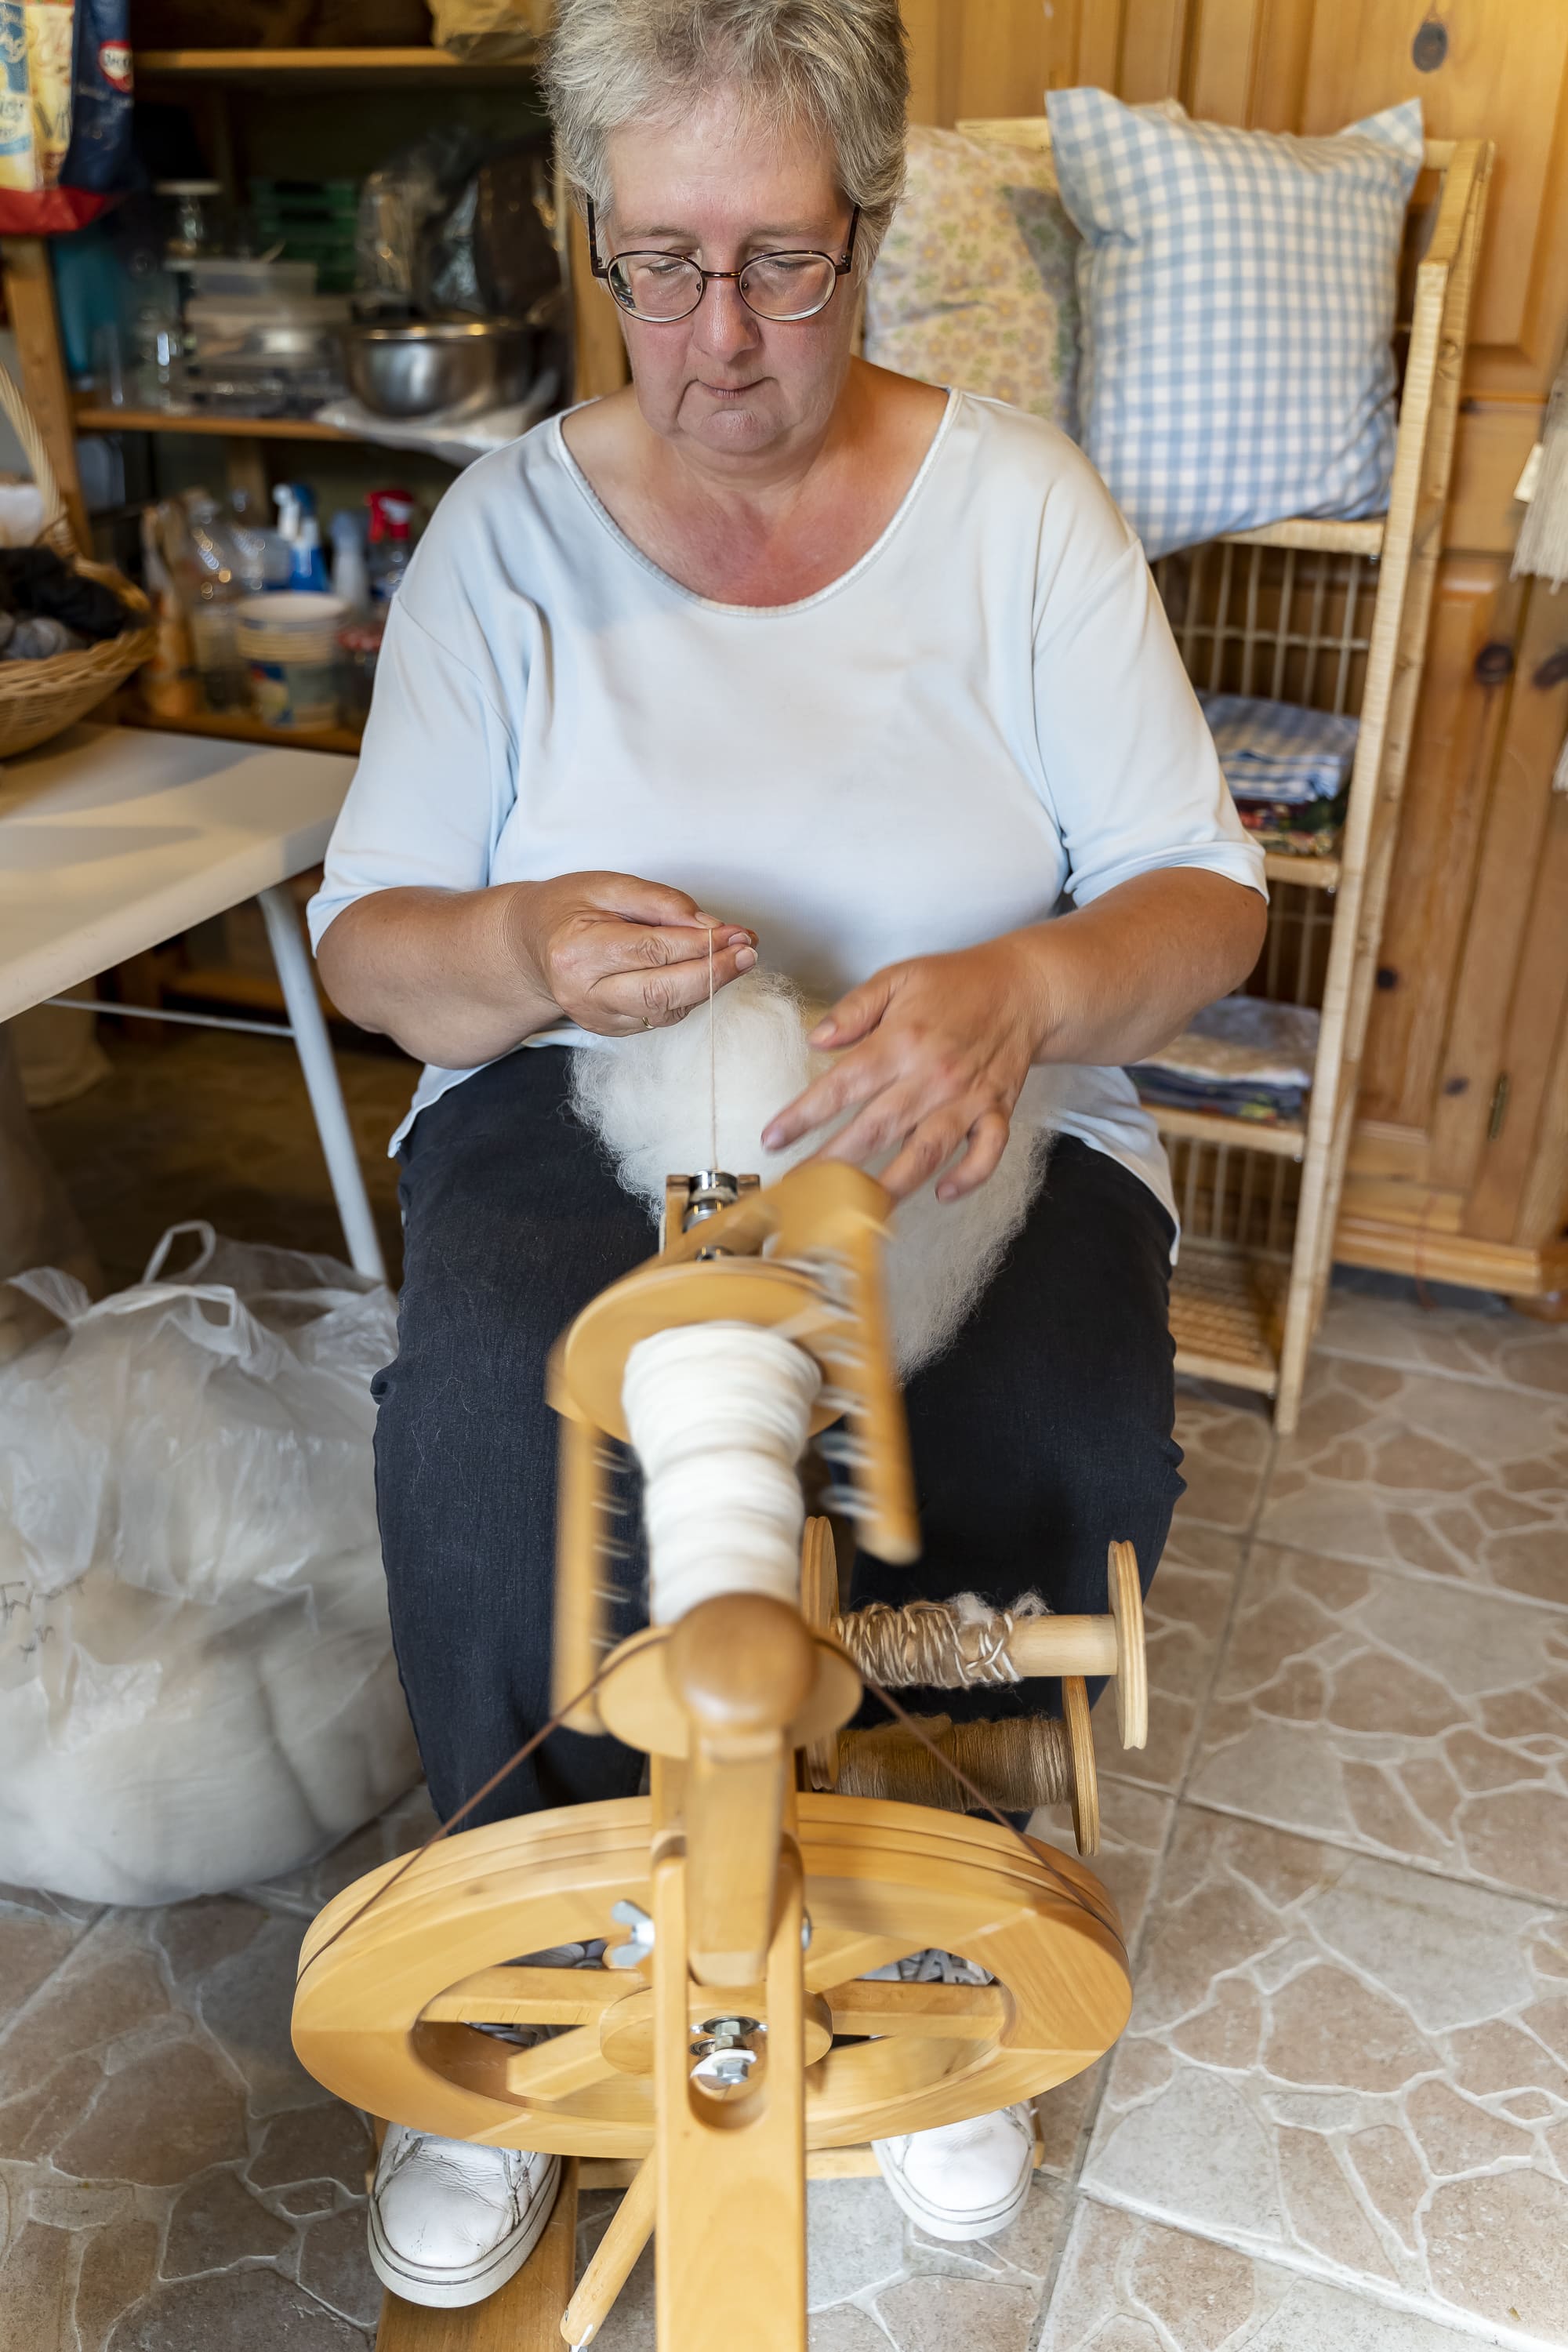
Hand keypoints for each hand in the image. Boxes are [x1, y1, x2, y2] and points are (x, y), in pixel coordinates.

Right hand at [506, 871, 755, 1034]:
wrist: (530, 945)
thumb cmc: (568, 908)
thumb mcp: (607, 885)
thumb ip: (659, 902)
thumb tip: (709, 924)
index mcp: (576, 951)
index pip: (652, 951)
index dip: (702, 944)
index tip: (739, 932)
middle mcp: (584, 994)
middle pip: (662, 992)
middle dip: (713, 973)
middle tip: (748, 952)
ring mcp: (597, 1019)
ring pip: (667, 1011)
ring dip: (708, 985)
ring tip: (735, 957)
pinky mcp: (611, 1031)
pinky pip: (661, 1017)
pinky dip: (689, 996)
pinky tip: (704, 972)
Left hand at [761, 940, 1047, 1201]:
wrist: (1025, 988)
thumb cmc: (958, 983)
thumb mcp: (898, 978)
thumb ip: (855, 1008)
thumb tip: (816, 1038)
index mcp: (901, 1041)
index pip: (841, 1085)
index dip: (803, 1115)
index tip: (774, 1138)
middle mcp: (932, 1075)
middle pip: (875, 1129)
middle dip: (832, 1164)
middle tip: (800, 1190)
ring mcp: (966, 1098)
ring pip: (926, 1152)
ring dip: (892, 1185)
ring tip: (859, 1212)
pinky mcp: (997, 1111)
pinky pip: (986, 1154)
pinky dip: (968, 1177)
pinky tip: (943, 1193)